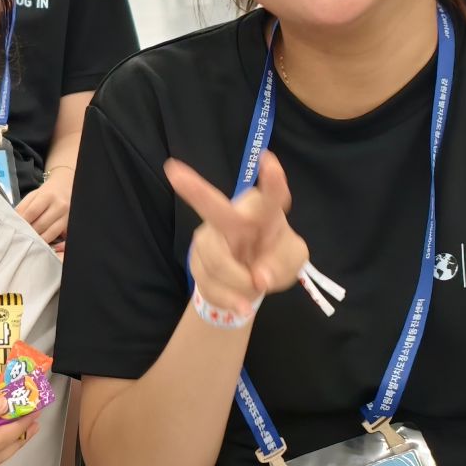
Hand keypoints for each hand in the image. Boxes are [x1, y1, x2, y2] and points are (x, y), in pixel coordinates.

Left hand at [16, 168, 72, 244]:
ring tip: (29, 243)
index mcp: (48, 196)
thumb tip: (11, 221)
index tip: (13, 229)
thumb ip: (22, 207)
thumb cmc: (47, 193)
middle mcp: (59, 206)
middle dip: (28, 233)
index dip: (22, 222)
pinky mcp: (71, 226)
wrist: (67, 187)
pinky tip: (44, 246)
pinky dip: (54, 246)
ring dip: (38, 241)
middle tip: (19, 239)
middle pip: (41, 225)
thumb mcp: (33, 195)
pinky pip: (64, 240)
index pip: (32, 212)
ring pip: (50, 234)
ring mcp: (67, 217)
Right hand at [164, 150, 309, 317]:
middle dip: (195, 191)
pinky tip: (241, 305)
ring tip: (256, 291)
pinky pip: (208, 282)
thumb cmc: (274, 257)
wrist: (249, 281)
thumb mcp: (292, 260)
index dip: (272, 181)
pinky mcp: (196, 257)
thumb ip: (282, 265)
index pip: (271, 196)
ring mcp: (210, 236)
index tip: (269, 159)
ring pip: (215, 260)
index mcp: (264, 212)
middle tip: (174, 171)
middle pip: (214, 207)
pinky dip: (228, 298)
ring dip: (238, 282)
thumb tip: (259, 277)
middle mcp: (233, 217)